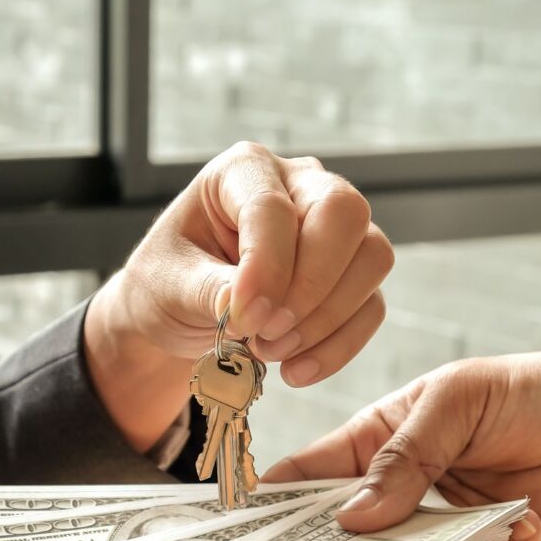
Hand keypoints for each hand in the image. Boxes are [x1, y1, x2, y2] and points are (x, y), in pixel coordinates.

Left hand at [84, 142, 392, 450]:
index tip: (241, 319)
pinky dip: (339, 346)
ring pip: (372, 257)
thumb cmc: (169, 281)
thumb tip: (253, 308)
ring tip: (270, 351)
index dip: (266, 268)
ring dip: (326, 319)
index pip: (274, 207)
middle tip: (265, 333)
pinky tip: (295, 370)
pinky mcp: (352, 273)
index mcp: (244, 170)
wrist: (180, 310)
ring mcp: (335, 228)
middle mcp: (300, 185)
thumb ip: (209, 290)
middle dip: (310, 285)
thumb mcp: (169, 283)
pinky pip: (372, 306)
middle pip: (344, 214)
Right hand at [263, 350, 540, 540]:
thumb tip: (356, 521)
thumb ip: (405, 458)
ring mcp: (440, 536)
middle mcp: (400, 499)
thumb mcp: (455, 402)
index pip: (308, 482)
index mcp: (375, 448)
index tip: (248, 539)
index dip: (274, 509)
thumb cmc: (528, 393)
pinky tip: (524, 529)